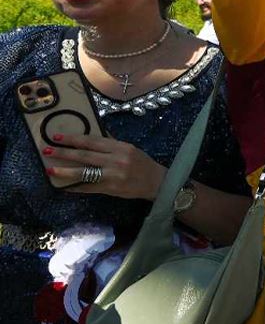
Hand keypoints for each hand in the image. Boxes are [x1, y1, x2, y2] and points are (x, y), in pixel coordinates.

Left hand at [45, 132, 167, 199]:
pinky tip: (64, 187)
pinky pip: (89, 188)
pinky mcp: (111, 189)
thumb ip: (111, 142)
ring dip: (65, 171)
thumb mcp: (129, 148)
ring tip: (50, 170)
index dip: (74, 139)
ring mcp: (113, 175)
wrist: (157, 182)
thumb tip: (92, 134)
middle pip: (85, 156)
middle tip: (47, 150)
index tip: (57, 136)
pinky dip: (76, 188)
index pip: (92, 141)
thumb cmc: (142, 163)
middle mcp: (116, 160)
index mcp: (120, 147)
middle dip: (64, 153)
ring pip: (84, 172)